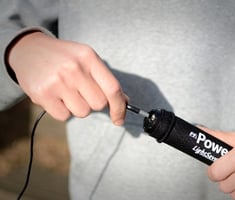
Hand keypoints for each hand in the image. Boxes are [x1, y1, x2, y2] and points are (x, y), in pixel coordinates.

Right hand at [7, 32, 126, 123]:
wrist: (29, 50)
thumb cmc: (64, 58)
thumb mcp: (86, 59)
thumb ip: (104, 79)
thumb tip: (123, 102)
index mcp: (89, 57)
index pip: (112, 88)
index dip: (119, 107)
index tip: (119, 119)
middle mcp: (74, 68)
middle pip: (98, 104)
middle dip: (93, 102)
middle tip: (81, 91)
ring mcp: (57, 81)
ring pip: (82, 112)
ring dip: (77, 107)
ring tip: (66, 92)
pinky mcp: (42, 94)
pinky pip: (64, 116)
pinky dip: (62, 111)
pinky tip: (56, 96)